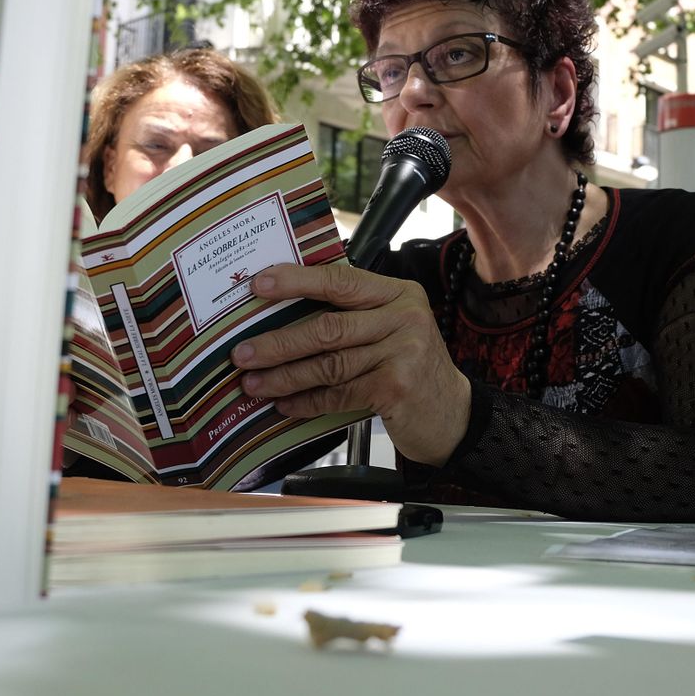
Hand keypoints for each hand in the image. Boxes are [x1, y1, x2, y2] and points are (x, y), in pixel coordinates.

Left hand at [230, 262, 470, 466]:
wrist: (452, 415)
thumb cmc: (412, 369)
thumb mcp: (392, 330)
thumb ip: (354, 317)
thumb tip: (283, 316)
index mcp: (399, 293)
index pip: (341, 280)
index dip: (296, 281)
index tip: (258, 284)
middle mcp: (405, 317)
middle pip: (328, 326)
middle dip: (278, 341)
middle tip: (242, 353)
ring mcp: (404, 352)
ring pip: (329, 363)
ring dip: (285, 376)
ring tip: (254, 383)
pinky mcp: (398, 387)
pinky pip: (339, 393)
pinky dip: (308, 401)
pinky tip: (286, 405)